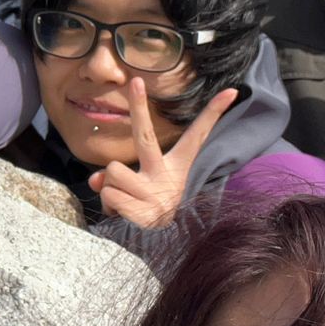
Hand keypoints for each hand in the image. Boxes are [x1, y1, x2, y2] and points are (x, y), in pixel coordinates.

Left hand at [88, 80, 239, 228]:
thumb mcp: (138, 188)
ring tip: (125, 199)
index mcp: (175, 166)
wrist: (161, 245)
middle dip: (139, 107)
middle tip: (135, 80)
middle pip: (146, 137)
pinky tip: (122, 214)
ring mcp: (155, 194)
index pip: (197, 136)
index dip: (213, 113)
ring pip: (112, 171)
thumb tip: (93, 179)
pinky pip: (108, 194)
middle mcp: (166, 176)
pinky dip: (107, 203)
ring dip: (109, 186)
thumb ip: (115, 177)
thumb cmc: (148, 208)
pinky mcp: (143, 213)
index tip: (231, 91)